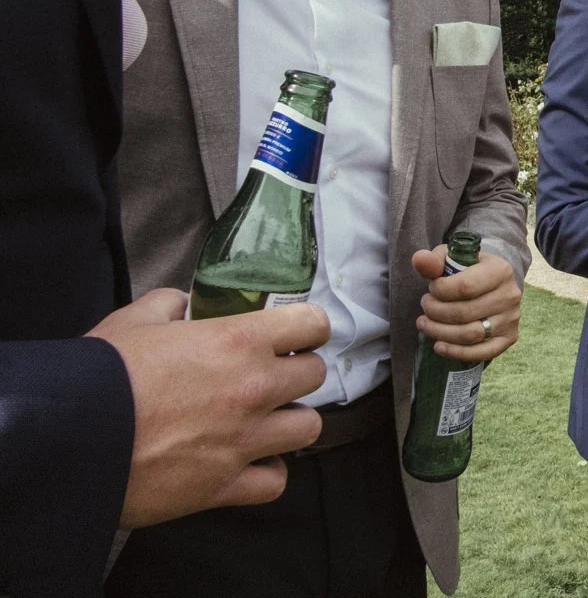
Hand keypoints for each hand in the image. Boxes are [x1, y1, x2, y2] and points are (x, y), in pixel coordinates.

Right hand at [88, 289, 328, 528]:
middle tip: (272, 375)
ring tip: (265, 419)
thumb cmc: (101, 378)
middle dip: (296, 372)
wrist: (69, 441)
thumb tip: (182, 304)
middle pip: (315, 375)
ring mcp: (244, 440)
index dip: (305, 327)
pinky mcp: (225, 485)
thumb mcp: (134, 321)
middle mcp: (253, 389)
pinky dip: (267, 473)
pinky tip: (249, 461)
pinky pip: (276, 481)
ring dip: (290, 421)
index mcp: (237, 342)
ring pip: (309, 427)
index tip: (295, 334)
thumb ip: (169, 305)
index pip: (312, 324)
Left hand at [412, 246, 521, 361]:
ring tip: (425, 324)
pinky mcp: (509, 338)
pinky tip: (439, 346)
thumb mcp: (452, 259)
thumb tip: (419, 259)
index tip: (431, 289)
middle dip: (435, 312)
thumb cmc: (469, 270)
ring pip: (470, 334)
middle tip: (425, 307)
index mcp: (500, 271)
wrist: (494, 284)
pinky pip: (482, 352)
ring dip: (440, 332)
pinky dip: (456, 352)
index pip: (465, 287)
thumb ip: (434, 260)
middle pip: (465, 313)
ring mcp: (511, 319)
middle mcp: (510, 295)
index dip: (440, 291)